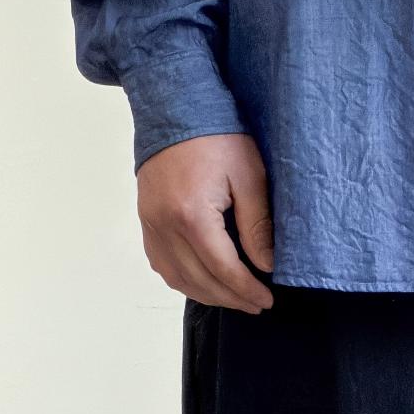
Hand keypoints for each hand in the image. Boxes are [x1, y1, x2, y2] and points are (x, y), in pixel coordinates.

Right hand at [136, 132, 274, 313]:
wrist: (175, 109)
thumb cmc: (216, 137)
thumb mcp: (249, 176)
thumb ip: (257, 225)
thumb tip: (267, 265)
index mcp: (192, 215)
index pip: (224, 270)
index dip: (247, 290)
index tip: (267, 300)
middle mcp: (165, 226)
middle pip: (200, 280)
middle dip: (231, 298)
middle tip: (256, 304)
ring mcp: (150, 225)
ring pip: (177, 278)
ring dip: (207, 294)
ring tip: (234, 298)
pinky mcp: (146, 221)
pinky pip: (161, 264)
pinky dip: (184, 280)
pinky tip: (204, 282)